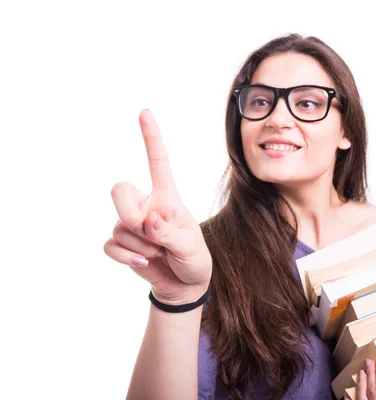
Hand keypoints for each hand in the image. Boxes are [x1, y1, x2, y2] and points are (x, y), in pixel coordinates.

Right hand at [103, 109, 212, 303]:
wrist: (185, 286)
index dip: (151, 138)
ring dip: (140, 246)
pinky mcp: (121, 244)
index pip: (158, 162)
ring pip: (118, 225)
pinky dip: (126, 258)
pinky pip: (110, 245)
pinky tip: (143, 263)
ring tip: (159, 254)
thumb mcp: (191, 247)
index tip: (145, 112)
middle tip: (149, 232)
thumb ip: (169, 233)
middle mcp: (146, 205)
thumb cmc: (194, 259)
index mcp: (167, 197)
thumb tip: (147, 222)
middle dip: (129, 213)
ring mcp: (131, 224)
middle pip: (120, 190)